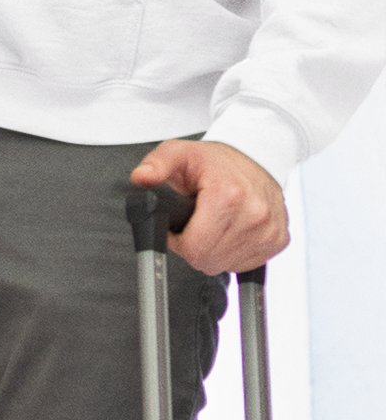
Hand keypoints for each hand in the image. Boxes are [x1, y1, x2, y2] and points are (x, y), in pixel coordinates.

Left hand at [128, 137, 288, 275]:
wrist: (256, 157)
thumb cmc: (215, 160)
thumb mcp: (179, 153)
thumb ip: (157, 165)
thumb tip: (141, 177)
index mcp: (229, 195)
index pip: (195, 248)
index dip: (179, 241)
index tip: (180, 226)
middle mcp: (255, 214)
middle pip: (209, 260)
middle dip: (194, 247)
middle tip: (195, 224)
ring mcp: (269, 229)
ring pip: (226, 265)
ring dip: (214, 251)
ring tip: (213, 224)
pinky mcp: (279, 239)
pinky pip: (246, 264)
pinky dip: (233, 253)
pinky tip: (230, 231)